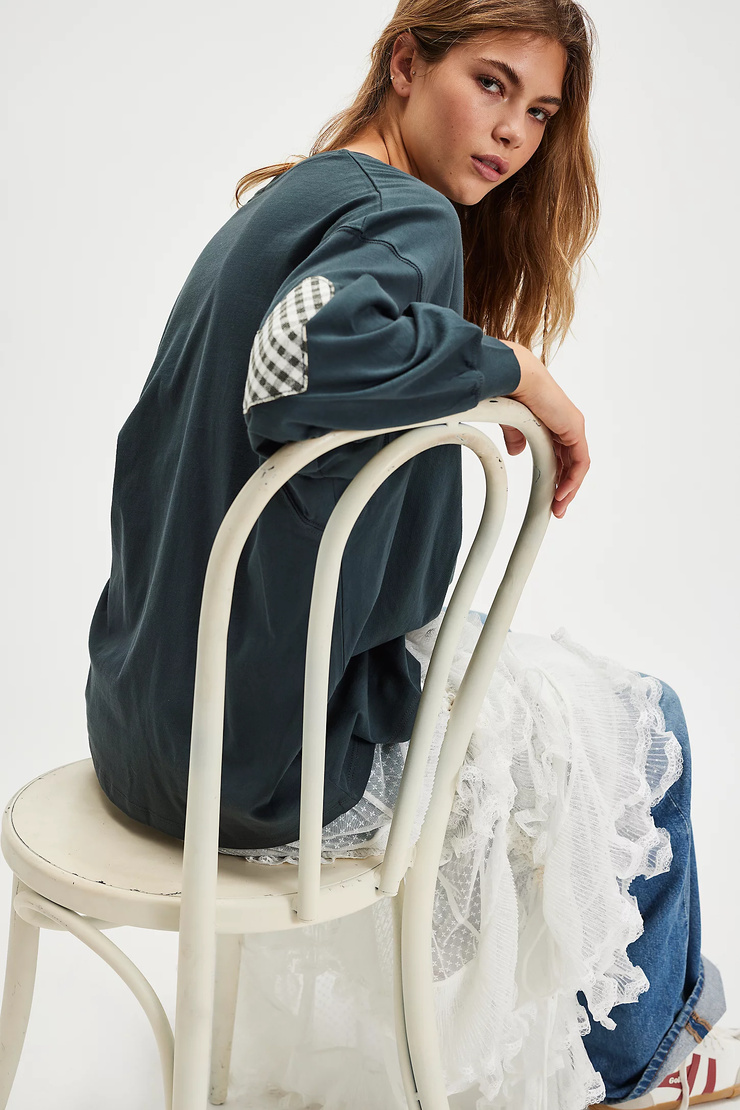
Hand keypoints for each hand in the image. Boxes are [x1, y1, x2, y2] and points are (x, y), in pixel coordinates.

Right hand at [498, 341, 589, 518]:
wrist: (515, 378)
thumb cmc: (509, 393)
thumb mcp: (512, 425)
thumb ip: (516, 438)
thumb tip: (516, 452)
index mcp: (551, 422)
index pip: (558, 456)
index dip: (554, 477)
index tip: (547, 496)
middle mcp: (565, 424)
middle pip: (569, 464)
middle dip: (563, 489)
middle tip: (555, 509)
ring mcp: (572, 427)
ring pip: (576, 466)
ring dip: (568, 489)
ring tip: (557, 508)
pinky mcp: (575, 430)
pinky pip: (580, 462)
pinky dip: (573, 480)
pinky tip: (561, 494)